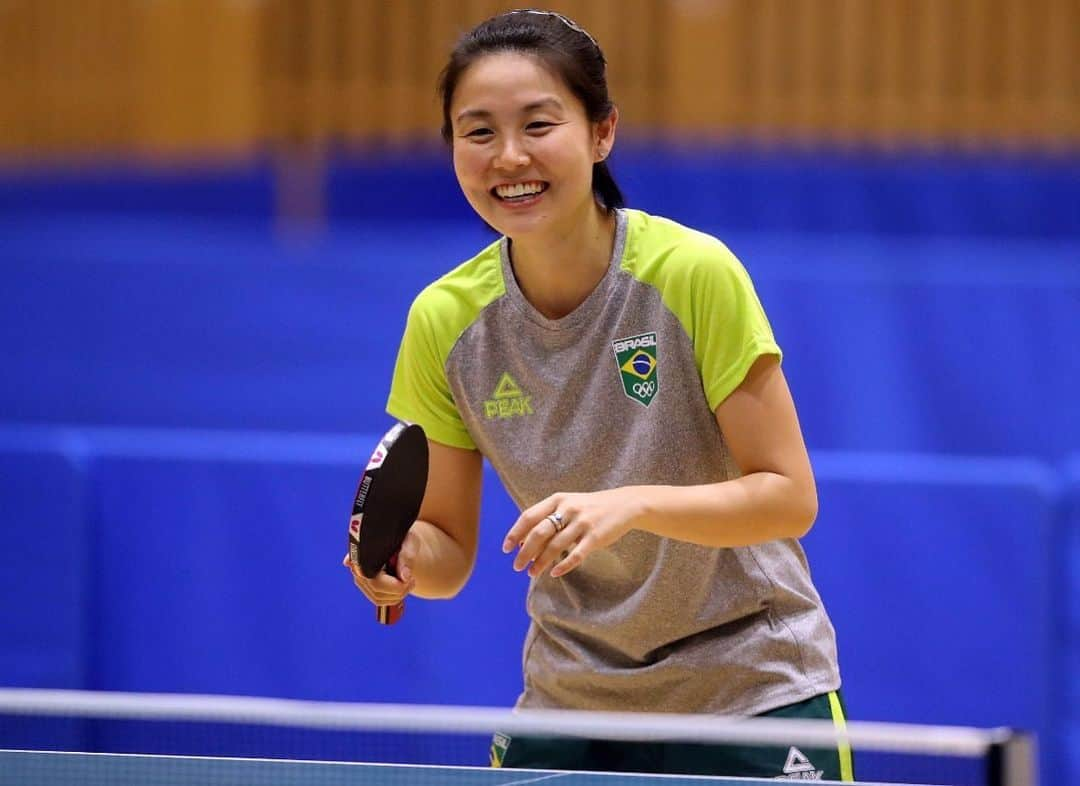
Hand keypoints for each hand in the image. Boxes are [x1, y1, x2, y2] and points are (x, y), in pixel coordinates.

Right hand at [342, 528, 418, 606]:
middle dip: (398, 589)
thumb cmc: (402, 539)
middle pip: (376, 589)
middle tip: (412, 581)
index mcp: (364, 552)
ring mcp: (359, 578)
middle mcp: (357, 566)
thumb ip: (407, 556)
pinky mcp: (365, 586)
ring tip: (409, 582)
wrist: (397, 540)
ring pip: (378, 598)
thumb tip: (404, 577)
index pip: (373, 576)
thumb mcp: (409, 541)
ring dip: (397, 595)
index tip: (410, 579)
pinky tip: (402, 586)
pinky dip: (393, 598)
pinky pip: (378, 600)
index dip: (393, 583)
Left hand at [502, 488, 645, 578]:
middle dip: (525, 552)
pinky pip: (576, 555)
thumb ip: (548, 517)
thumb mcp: (568, 504)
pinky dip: (563, 565)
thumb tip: (523, 540)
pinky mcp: (596, 536)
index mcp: (557, 499)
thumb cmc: (590, 507)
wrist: (624, 505)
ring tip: (531, 573)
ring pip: (555, 546)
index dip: (515, 534)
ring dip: (540, 562)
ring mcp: (582, 523)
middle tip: (516, 567)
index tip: (506, 549)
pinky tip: (554, 573)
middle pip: (539, 533)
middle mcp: (568, 509)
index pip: (529, 517)